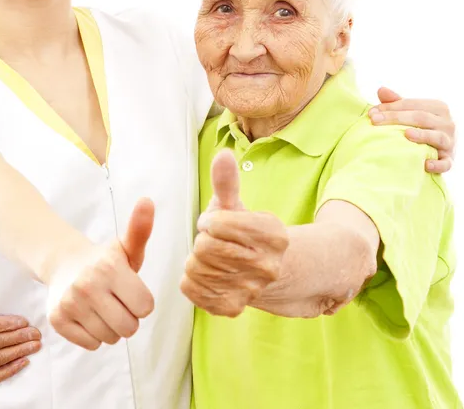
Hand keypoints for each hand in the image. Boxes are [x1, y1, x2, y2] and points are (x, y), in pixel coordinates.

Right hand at [48, 198, 154, 349]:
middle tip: (119, 301)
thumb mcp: (126, 246)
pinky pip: (91, 345)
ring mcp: (70, 304)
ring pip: (110, 339)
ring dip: (112, 328)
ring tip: (104, 308)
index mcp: (109, 267)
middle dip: (129, 318)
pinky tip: (89, 316)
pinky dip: (94, 335)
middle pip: (129, 327)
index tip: (131, 289)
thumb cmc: (105, 260)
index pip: (145, 307)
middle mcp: (87, 285)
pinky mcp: (57, 320)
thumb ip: (140, 229)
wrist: (64, 263)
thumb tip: (148, 200)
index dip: (142, 301)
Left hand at [180, 150, 288, 316]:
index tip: (217, 225)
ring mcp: (252, 290)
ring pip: (196, 267)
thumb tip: (223, 154)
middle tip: (214, 243)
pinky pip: (190, 288)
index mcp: (273, 235)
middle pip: (205, 247)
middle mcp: (268, 266)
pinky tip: (206, 275)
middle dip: (203, 240)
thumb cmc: (242, 232)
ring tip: (212, 259)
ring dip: (196, 260)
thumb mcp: (236, 205)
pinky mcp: (232, 308)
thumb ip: (227, 182)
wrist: (259, 272)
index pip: (217, 224)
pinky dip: (191, 280)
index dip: (210, 221)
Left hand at [369, 87, 455, 172]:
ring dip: (422, 136)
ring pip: (437, 137)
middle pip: (421, 118)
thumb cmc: (420, 126)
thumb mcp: (410, 113)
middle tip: (374, 121)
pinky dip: (437, 164)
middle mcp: (447, 123)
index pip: (411, 104)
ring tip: (406, 135)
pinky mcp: (449, 160)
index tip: (371, 113)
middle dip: (396, 118)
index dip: (390, 107)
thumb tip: (381, 89)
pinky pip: (446, 163)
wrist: (440, 148)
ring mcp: (449, 142)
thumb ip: (396, 102)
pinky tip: (425, 164)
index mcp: (438, 108)